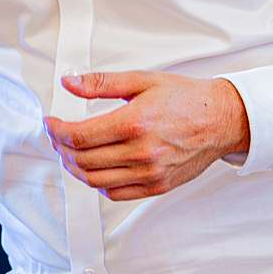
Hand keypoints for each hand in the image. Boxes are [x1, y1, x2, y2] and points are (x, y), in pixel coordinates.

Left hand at [43, 72, 250, 201]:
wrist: (222, 119)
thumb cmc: (185, 98)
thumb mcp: (141, 81)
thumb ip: (101, 83)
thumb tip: (68, 83)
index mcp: (135, 123)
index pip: (79, 137)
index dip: (56, 131)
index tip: (50, 123)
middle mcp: (141, 152)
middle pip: (82, 161)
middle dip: (60, 148)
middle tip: (57, 136)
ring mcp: (150, 173)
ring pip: (94, 181)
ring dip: (74, 168)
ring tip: (70, 152)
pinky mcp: (157, 186)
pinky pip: (115, 193)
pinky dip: (97, 183)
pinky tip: (95, 167)